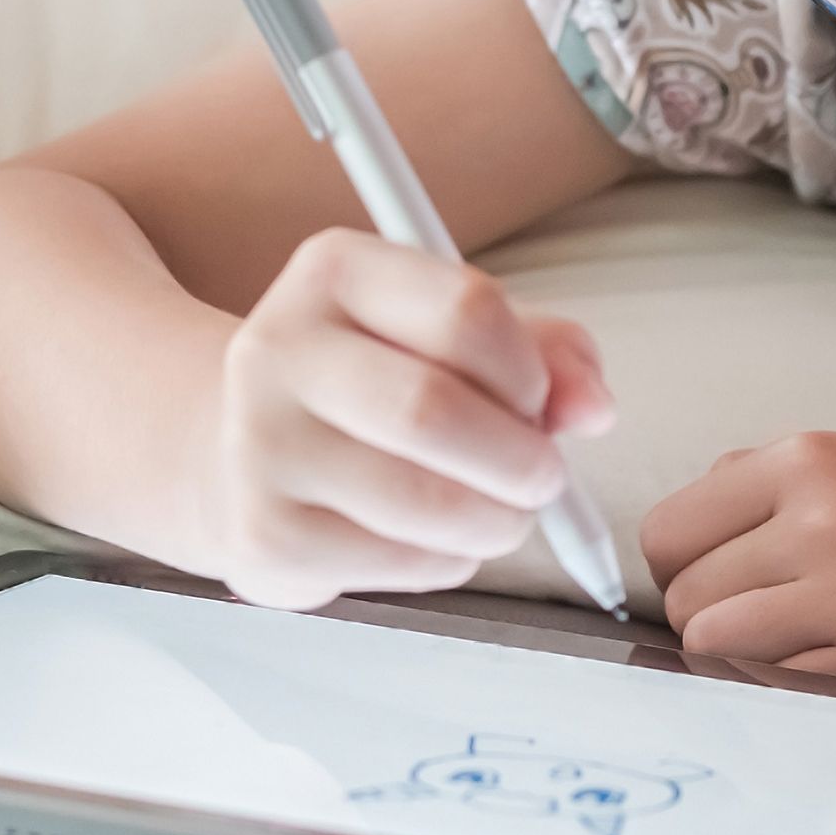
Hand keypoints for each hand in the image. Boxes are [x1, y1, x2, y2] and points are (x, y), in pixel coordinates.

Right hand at [211, 227, 614, 610]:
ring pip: (425, 501)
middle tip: (543, 478)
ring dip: (497, 520)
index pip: (465, 310)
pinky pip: (402, 563)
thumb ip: (544, 351)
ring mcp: (260, 445)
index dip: (529, 371)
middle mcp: (279, 347)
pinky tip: (438, 539)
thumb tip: (593, 405)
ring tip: (500, 512)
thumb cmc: (375, 386)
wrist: (243, 458)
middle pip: (433, 410)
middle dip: (521, 460)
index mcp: (335, 271)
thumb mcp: (456, 337)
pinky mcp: (265, 535)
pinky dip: (452, 561)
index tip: (539, 401)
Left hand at [640, 432, 835, 704]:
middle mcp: (824, 516)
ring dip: (739, 658)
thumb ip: (765, 484)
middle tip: (763, 624)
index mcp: (812, 459)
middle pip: (683, 591)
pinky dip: (786, 689)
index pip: (669, 526)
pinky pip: (772, 686)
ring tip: (796, 647)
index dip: (679, 567)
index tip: (714, 584)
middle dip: (706, 617)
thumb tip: (675, 532)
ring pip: (713, 642)